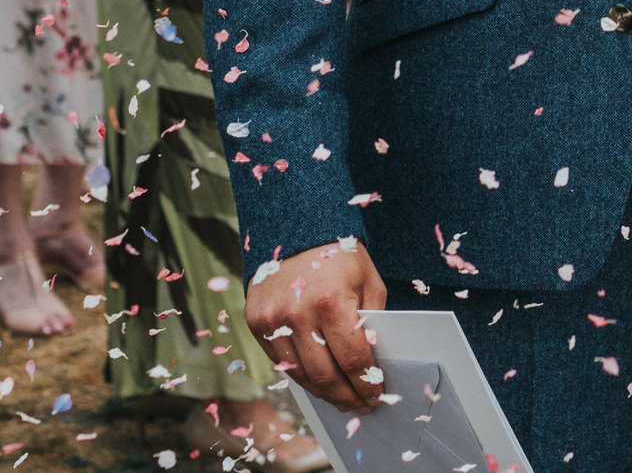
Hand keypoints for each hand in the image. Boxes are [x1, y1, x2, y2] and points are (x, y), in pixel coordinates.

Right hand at [247, 240, 387, 411]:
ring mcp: (272, 321)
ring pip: (300, 375)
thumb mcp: (366, 280)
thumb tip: (374, 358)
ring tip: (341, 400)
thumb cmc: (337, 253)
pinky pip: (280, 362)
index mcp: (331, 302)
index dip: (367, 384)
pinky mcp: (255, 323)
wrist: (292, 226)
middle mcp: (297, 315)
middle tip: (361, 406)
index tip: (376, 394)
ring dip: (324, 394)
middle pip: (325, 376)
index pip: (353, 360)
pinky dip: (301, 377)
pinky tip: (317, 382)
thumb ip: (370, 319)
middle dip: (347, 397)